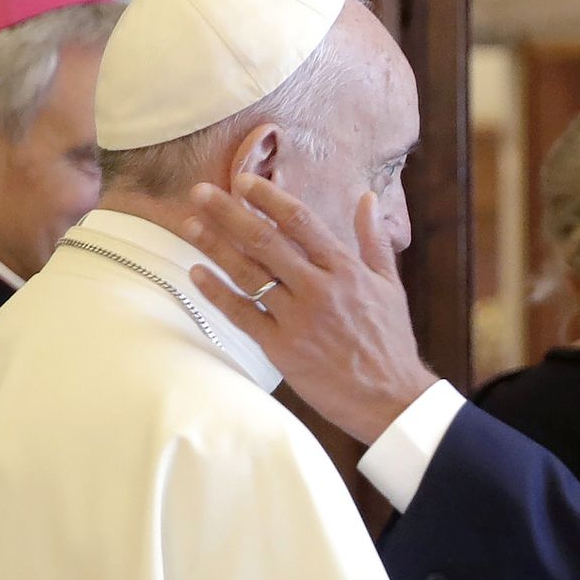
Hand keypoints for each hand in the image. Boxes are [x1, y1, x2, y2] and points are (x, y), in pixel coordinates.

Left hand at [184, 175, 438, 444]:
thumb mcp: (390, 285)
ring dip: (214, 245)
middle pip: (265, 240)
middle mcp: (319, 288)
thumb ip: (373, 240)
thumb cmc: (390, 342)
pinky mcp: (283, 349)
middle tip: (199, 192)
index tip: (242, 181)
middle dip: (228, 213)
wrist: (391, 398)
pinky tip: (197, 274)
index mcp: (346, 269)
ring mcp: (299, 319)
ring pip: (248, 274)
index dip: (268, 197)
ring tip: (188, 224)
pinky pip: (243, 315)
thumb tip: (366, 198)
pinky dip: (217, 293)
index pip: (300, 221)